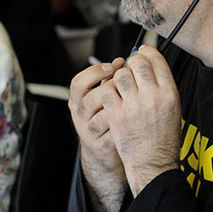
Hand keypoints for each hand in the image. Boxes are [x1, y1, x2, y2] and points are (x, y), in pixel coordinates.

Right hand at [69, 58, 127, 211]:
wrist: (107, 150)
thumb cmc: (108, 118)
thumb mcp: (104, 99)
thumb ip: (110, 81)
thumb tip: (121, 61)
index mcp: (78, 101)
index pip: (77, 83)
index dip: (94, 73)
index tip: (111, 66)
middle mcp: (80, 117)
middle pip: (88, 99)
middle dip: (111, 89)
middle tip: (126, 85)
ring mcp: (89, 133)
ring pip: (102, 116)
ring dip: (120, 107)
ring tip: (132, 102)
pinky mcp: (101, 146)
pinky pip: (115, 132)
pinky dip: (127, 123)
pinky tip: (135, 119)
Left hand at [97, 45, 180, 194]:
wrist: (154, 164)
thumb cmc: (164, 139)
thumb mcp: (174, 110)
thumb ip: (163, 88)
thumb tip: (150, 67)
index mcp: (170, 94)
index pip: (158, 61)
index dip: (147, 52)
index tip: (142, 51)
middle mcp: (153, 97)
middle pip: (138, 64)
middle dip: (131, 63)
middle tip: (129, 69)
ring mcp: (134, 106)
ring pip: (120, 75)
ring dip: (118, 78)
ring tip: (120, 87)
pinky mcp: (117, 115)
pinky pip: (107, 90)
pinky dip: (107, 91)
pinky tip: (111, 98)